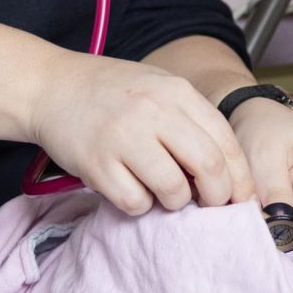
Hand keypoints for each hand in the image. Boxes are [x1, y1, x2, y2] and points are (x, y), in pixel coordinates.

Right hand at [29, 54, 250, 216]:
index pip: (225, 141)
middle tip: (210, 204)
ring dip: (176, 202)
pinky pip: (135, 202)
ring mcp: (123, 138)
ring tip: (163, 192)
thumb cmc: (111, 92)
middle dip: (217, 196)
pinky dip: (139, 204)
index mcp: (176, 91)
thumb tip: (227, 173)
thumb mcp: (159, 89)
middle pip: (208, 167)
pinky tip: (131, 188)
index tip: (240, 197)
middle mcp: (153, 111)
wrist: (51, 87)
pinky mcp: (97, 165)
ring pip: (173, 191)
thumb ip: (192, 121)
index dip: (239, 177)